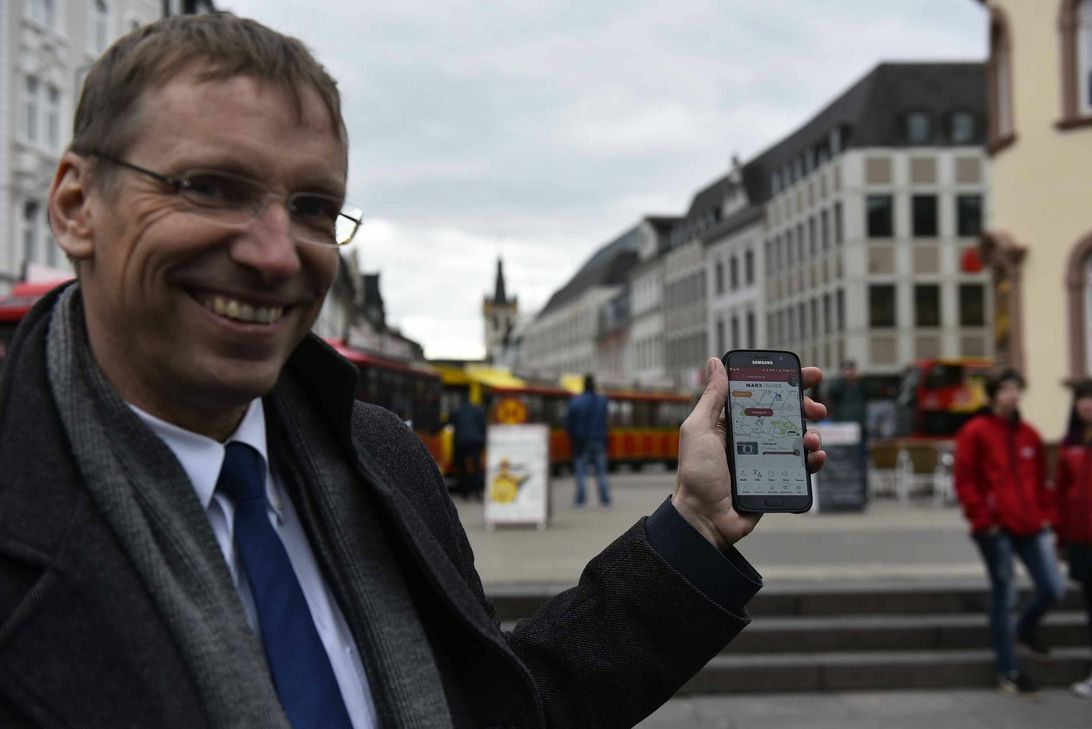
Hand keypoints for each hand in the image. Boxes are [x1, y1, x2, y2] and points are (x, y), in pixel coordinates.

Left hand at [672, 357, 827, 550]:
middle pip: (785, 415)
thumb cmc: (696, 474)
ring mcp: (764, 458)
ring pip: (796, 439)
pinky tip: (816, 457)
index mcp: (731, 422)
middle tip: (818, 409)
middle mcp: (750, 437)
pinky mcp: (775, 479)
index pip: (761, 394)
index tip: (808, 376)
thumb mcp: (699, 430)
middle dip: (805, 408)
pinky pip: (800, 466)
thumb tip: (715, 363)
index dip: (785, 383)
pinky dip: (813, 460)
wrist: (704, 519)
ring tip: (811, 439)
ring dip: (811, 434)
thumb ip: (711, 398)